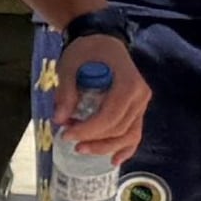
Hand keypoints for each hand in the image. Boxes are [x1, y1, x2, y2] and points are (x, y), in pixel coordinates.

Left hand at [55, 39, 152, 158]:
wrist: (103, 41)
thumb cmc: (87, 51)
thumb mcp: (70, 65)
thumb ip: (66, 92)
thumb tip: (58, 119)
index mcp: (128, 84)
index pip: (110, 116)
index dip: (88, 130)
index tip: (65, 134)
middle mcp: (140, 96)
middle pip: (119, 129)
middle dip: (93, 139)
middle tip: (67, 139)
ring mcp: (142, 104)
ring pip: (129, 134)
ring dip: (105, 146)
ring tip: (82, 150)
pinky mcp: (137, 108)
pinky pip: (135, 132)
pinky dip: (125, 148)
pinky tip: (113, 160)